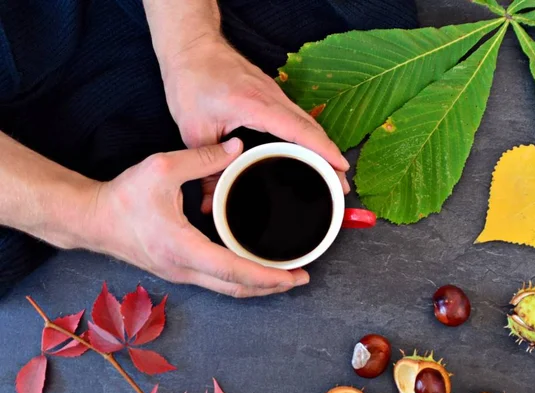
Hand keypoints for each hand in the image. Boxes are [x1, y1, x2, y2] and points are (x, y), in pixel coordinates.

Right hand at [90, 138, 308, 297]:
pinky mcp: (178, 269)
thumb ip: (204, 158)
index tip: (294, 274)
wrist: (92, 219)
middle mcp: (185, 268)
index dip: (268, 276)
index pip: (234, 270)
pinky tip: (252, 266)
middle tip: (301, 278)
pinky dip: (240, 278)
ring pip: (227, 289)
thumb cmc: (123, 196)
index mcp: (183, 247)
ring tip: (284, 275)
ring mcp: (181, 273)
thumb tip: (239, 147)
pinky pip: (216, 281)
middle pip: (236, 289)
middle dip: (271, 287)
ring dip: (257, 285)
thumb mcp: (163, 168)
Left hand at [161, 34, 350, 212]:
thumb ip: (206, 168)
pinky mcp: (270, 95)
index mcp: (258, 105)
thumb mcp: (194, 130)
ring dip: (321, 147)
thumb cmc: (191, 82)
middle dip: (330, 156)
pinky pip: (296, 118)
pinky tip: (307, 153)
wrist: (191, 46)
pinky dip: (308, 137)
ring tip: (331, 173)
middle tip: (340, 184)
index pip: (300, 130)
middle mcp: (273, 98)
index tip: (341, 169)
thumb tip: (211, 203)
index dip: (324, 151)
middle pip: (312, 128)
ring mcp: (274, 94)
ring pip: (307, 122)